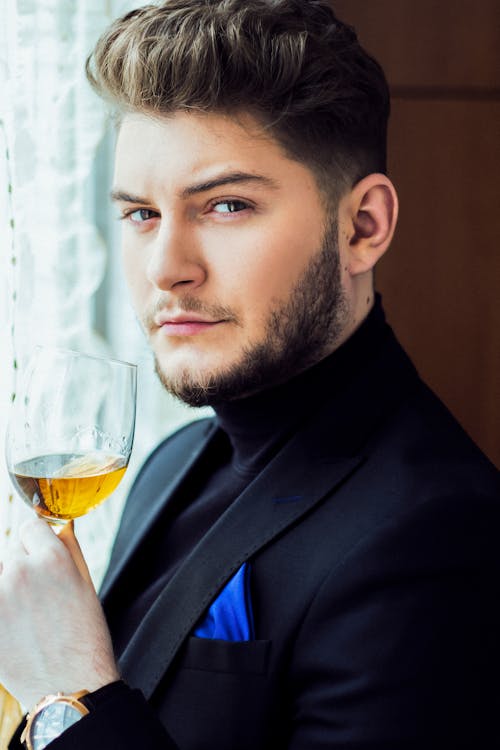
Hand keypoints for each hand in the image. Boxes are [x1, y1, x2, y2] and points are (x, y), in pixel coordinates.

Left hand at [0, 517, 119, 707]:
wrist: (69, 686)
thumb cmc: (84, 637)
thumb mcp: (86, 585)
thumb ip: (69, 549)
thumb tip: (60, 526)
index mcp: (53, 559)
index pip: (31, 526)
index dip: (38, 542)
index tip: (40, 556)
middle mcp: (22, 572)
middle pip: (12, 550)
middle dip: (23, 566)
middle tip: (38, 595)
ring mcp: (0, 596)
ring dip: (7, 585)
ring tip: (25, 613)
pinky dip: (3, 605)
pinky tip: (14, 623)